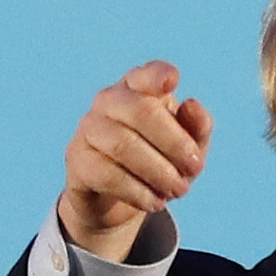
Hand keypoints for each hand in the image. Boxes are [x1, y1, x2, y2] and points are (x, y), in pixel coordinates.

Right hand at [58, 61, 211, 258]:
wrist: (117, 201)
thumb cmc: (159, 161)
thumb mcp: (187, 149)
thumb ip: (198, 128)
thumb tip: (192, 105)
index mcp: (138, 88)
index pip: (146, 74)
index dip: (157, 74)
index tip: (173, 82)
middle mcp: (109, 101)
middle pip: (141, 111)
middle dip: (174, 143)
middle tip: (195, 169)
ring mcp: (89, 129)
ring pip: (123, 145)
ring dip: (158, 171)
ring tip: (178, 190)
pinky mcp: (78, 161)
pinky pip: (108, 174)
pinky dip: (138, 191)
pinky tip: (155, 201)